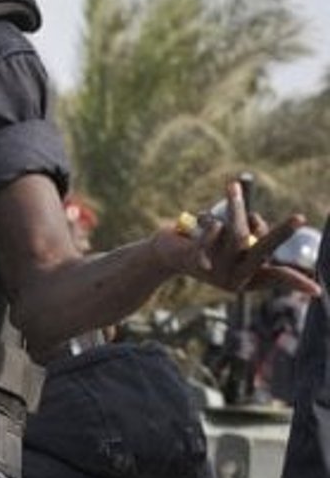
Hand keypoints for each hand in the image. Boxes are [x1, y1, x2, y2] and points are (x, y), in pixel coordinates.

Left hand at [156, 180, 320, 295]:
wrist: (163, 254)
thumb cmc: (201, 245)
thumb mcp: (226, 241)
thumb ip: (245, 235)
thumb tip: (255, 222)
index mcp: (246, 278)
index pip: (276, 278)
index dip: (295, 281)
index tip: (317, 291)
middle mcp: (234, 278)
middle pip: (263, 252)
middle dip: (281, 233)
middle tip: (301, 217)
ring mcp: (215, 271)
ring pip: (236, 232)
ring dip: (235, 205)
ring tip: (232, 186)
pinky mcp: (197, 260)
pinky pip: (213, 231)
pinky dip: (210, 218)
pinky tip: (199, 218)